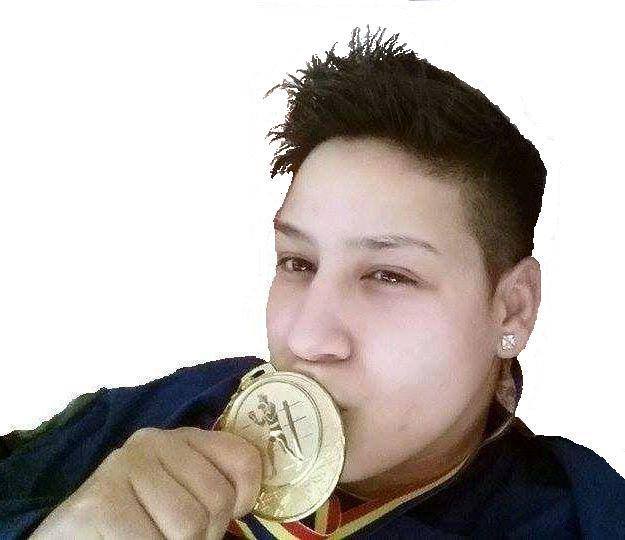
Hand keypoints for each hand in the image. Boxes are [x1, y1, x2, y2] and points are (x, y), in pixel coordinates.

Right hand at [30, 427, 262, 538]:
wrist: (73, 533)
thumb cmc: (136, 516)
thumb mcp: (181, 492)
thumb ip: (212, 487)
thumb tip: (247, 502)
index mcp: (183, 438)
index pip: (243, 458)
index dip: (246, 495)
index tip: (233, 514)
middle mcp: (155, 442)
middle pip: (217, 500)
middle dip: (207, 534)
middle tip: (178, 537)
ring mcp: (125, 466)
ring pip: (189, 526)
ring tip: (154, 539)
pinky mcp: (100, 501)